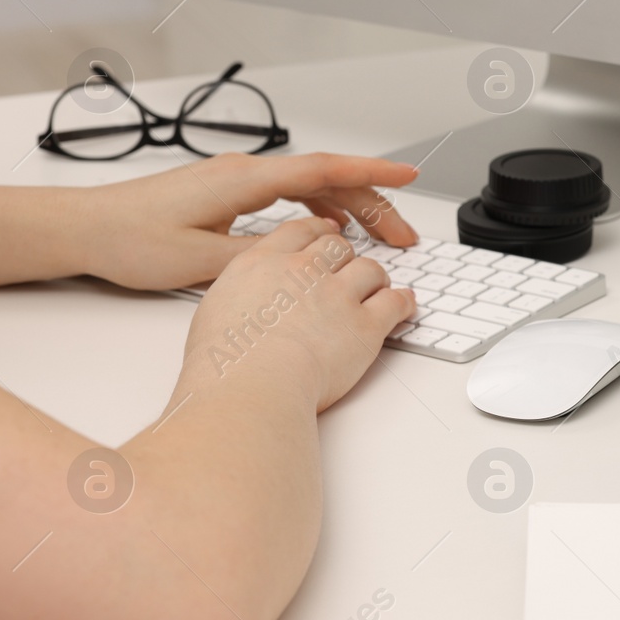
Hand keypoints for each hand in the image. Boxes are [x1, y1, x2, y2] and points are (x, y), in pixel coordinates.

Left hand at [77, 153, 420, 289]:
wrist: (85, 229)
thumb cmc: (131, 240)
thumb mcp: (204, 261)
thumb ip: (262, 256)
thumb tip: (308, 255)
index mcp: (244, 180)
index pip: (324, 170)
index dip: (372, 173)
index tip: (408, 177)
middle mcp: (243, 173)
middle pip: (326, 179)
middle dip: (372, 204)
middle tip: (402, 235)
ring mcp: (235, 181)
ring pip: (309, 187)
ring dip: (347, 209)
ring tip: (374, 238)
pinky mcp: (226, 193)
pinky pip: (287, 195)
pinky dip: (317, 210)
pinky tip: (326, 231)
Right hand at [179, 216, 417, 410]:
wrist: (250, 387)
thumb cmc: (225, 364)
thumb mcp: (215, 312)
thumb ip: (240, 296)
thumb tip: (248, 304)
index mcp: (261, 264)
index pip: (298, 232)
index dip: (318, 233)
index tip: (325, 236)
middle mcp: (302, 271)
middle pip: (337, 247)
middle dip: (346, 258)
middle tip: (349, 272)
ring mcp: (337, 295)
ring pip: (369, 269)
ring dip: (375, 279)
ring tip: (376, 291)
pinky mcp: (364, 325)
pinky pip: (394, 303)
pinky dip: (402, 303)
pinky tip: (404, 306)